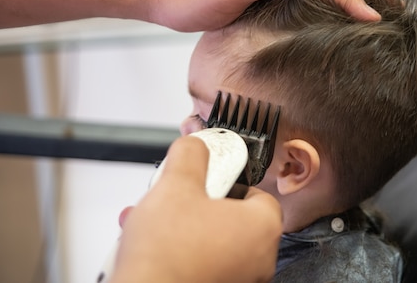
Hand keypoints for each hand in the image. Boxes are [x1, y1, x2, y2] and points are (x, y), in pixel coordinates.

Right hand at [110, 136, 281, 282]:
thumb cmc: (167, 255)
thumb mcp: (176, 184)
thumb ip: (190, 155)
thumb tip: (194, 146)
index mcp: (262, 227)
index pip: (258, 193)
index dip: (230, 181)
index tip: (208, 178)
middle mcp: (260, 259)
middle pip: (232, 218)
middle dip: (199, 206)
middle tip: (178, 200)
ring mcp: (240, 279)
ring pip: (214, 242)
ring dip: (185, 228)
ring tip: (156, 222)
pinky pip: (204, 264)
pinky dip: (182, 253)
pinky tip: (153, 246)